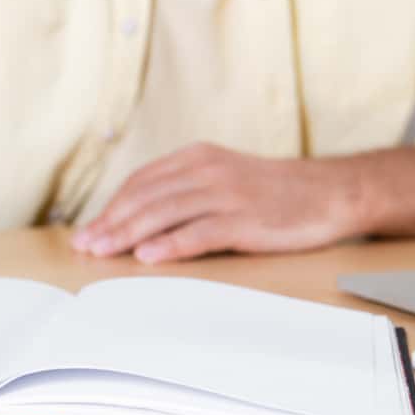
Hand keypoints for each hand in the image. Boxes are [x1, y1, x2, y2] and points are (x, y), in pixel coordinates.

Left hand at [72, 143, 360, 263]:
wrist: (329, 192)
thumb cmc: (270, 192)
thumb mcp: (221, 177)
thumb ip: (183, 190)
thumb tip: (136, 217)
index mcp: (195, 158)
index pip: (141, 182)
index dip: (111, 206)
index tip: (88, 228)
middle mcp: (206, 171)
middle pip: (145, 197)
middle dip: (110, 222)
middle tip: (84, 245)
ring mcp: (225, 193)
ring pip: (164, 213)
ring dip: (127, 234)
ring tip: (103, 252)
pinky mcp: (244, 219)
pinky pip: (198, 232)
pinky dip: (169, 244)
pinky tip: (147, 256)